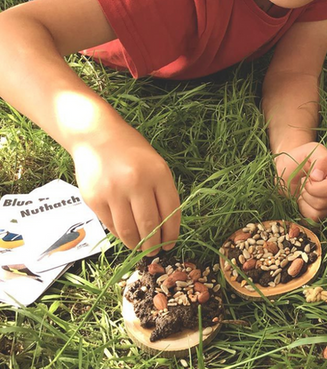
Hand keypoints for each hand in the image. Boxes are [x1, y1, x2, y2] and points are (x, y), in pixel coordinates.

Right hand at [72, 124, 180, 254]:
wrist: (96, 136)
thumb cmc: (132, 151)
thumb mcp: (155, 165)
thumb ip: (162, 192)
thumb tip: (166, 227)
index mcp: (158, 173)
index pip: (171, 211)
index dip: (172, 233)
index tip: (170, 244)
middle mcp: (136, 182)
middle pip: (149, 226)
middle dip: (154, 244)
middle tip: (156, 251)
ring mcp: (113, 192)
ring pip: (129, 231)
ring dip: (137, 245)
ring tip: (141, 248)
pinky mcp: (94, 199)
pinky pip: (111, 226)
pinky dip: (121, 234)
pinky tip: (126, 235)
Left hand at [274, 142, 326, 220]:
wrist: (288, 169)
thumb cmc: (299, 158)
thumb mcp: (310, 150)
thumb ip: (320, 158)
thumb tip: (319, 176)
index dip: (315, 186)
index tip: (307, 176)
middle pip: (326, 202)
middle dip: (309, 193)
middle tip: (304, 182)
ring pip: (320, 212)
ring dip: (306, 201)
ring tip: (304, 189)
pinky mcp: (323, 213)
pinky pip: (314, 219)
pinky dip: (304, 209)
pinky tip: (303, 199)